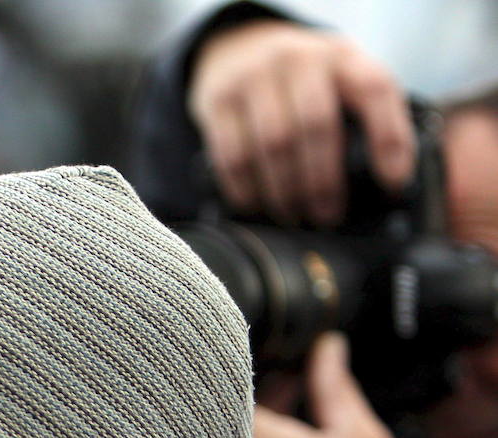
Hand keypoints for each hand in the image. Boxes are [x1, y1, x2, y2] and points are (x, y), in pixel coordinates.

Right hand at [188, 19, 414, 225]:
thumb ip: (363, 115)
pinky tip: (256, 205)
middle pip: (315, 126)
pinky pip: (231, 154)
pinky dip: (245, 188)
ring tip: (292, 217)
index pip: (374, 90)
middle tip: (327, 216)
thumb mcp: (339, 77)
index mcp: (342, 56)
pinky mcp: (217, 100)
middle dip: (323, 181)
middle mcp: (298, 60)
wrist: (236, 48)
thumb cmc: (301, 79)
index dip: (388, 138)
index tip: (392, 183)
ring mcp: (253, 77)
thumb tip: (390, 185)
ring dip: (284, 191)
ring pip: (272, 145)